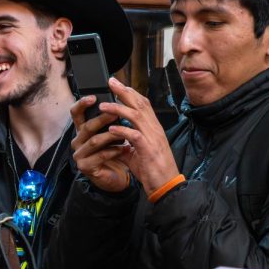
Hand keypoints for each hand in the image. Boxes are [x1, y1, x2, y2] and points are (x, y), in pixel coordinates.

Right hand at [70, 94, 130, 192]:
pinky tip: (126, 149)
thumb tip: (120, 98)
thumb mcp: (111, 133)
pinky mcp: (85, 166)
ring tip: (125, 133)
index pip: (76, 113)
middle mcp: (78, 141)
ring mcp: (79, 154)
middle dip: (102, 119)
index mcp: (82, 130)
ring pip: (94, 141)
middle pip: (86, 126)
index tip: (94, 97)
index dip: (82, 104)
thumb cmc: (113, 152)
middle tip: (116, 113)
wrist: (115, 175)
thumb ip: (110, 119)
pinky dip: (114, 151)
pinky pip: (100, 156)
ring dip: (111, 136)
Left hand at [98, 77, 179, 194]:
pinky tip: (111, 129)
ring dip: (119, 109)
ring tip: (103, 106)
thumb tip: (113, 141)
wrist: (166, 185)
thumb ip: (126, 144)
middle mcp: (155, 130)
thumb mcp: (137, 153)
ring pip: (137, 116)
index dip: (131, 93)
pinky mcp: (149, 150)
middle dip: (124, 92)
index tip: (117, 85)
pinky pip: (135, 136)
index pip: (143, 105)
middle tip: (111, 82)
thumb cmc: (153, 170)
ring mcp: (153, 139)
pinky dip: (122, 130)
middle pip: (140, 104)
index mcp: (153, 129)